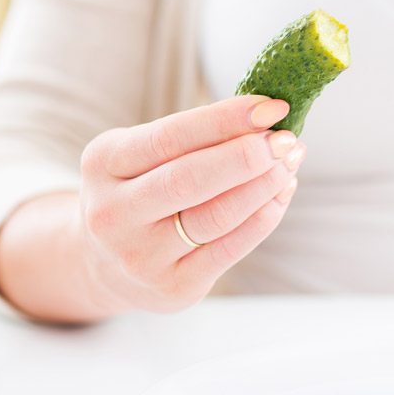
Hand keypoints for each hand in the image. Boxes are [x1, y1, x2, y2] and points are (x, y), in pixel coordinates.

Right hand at [77, 95, 303, 313]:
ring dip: (264, 186)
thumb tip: (265, 119)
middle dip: (248, 156)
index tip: (271, 108)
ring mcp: (141, 256)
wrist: (104, 266)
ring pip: (217, 216)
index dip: (225, 120)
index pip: (169, 137)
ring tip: (289, 164)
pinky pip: (231, 249)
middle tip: (286, 140)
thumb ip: (192, 138)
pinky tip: (281, 195)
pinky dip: (264, 218)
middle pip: (190, 179)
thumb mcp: (142, 157)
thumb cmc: (140, 192)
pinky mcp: (174, 287)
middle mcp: (113, 213)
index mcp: (103, 164)